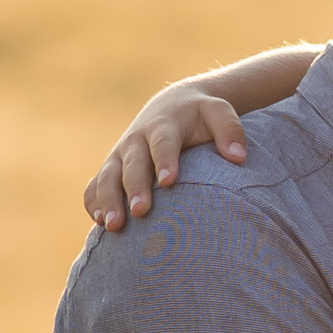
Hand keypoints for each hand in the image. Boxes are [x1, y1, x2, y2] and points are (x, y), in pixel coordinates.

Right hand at [85, 81, 249, 230]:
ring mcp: (119, 155)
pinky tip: (100, 224)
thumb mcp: (218, 112)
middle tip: (141, 212)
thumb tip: (239, 157)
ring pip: (107, 177)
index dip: (165, 160)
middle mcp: (136, 140)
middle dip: (134, 187)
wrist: (171, 106)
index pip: (163, 142)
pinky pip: (94, 186)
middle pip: (132, 164)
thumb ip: (230, 130)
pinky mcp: (110, 169)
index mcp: (163, 125)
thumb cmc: (199, 116)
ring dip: (108, 200)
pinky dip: (93, 203)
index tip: (169, 182)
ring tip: (114, 226)